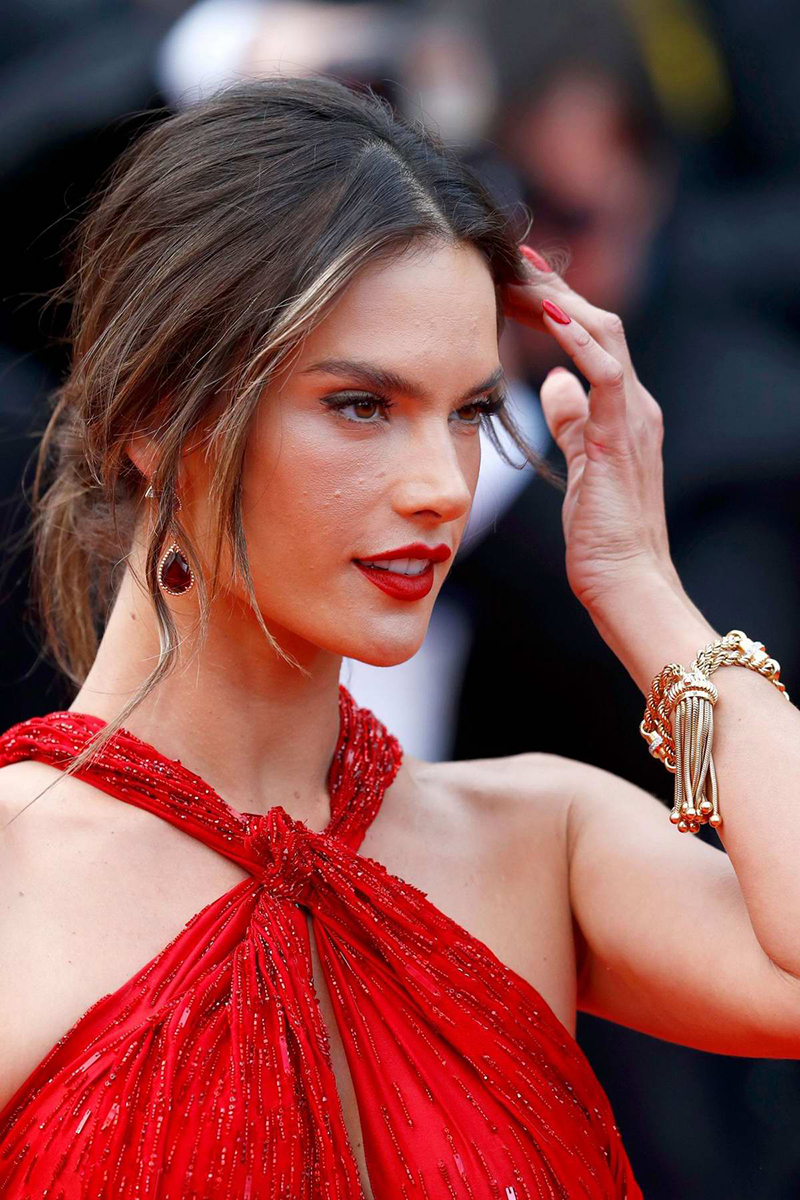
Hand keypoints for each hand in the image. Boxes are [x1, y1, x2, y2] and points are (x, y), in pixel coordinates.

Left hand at [500, 248, 681, 618]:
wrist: (627, 579)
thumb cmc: (601, 532)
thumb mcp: (580, 463)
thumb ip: (571, 420)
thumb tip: (553, 384)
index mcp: (622, 409)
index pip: (590, 337)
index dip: (556, 303)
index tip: (517, 277)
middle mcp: (634, 403)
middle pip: (597, 323)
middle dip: (554, 287)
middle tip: (512, 258)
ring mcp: (633, 416)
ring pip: (604, 334)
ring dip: (561, 299)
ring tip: (522, 272)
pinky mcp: (622, 435)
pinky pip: (606, 372)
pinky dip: (579, 337)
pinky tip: (549, 311)